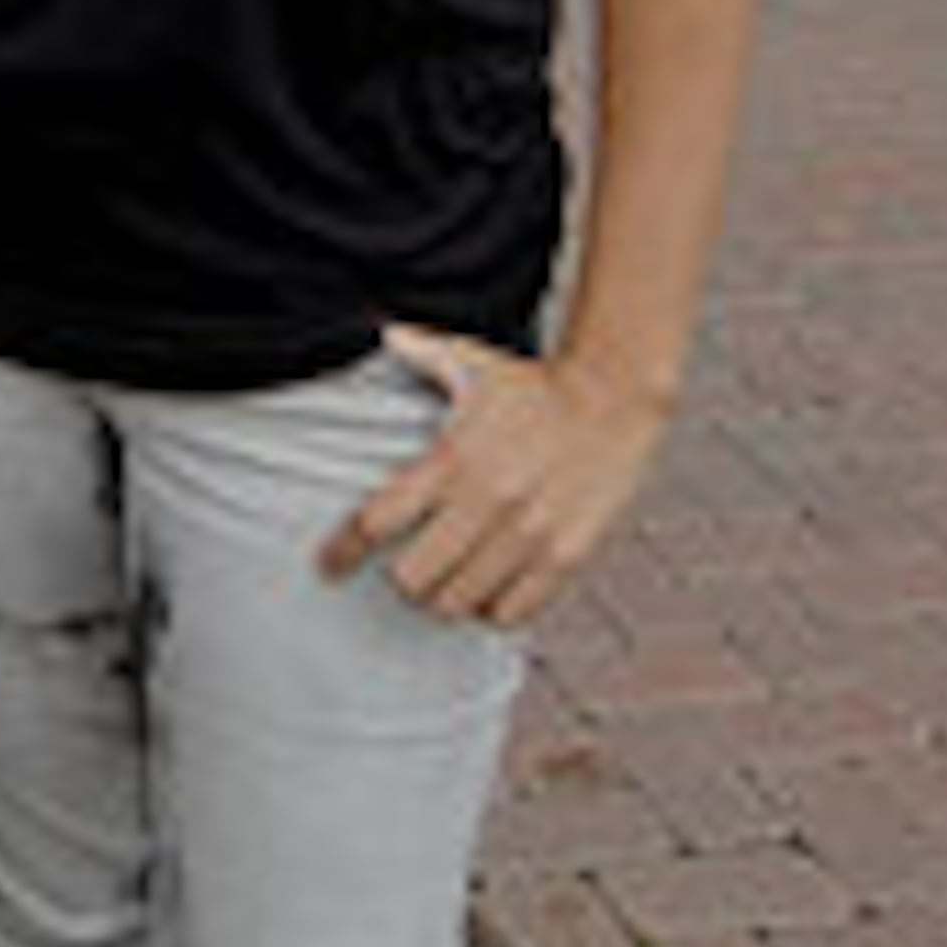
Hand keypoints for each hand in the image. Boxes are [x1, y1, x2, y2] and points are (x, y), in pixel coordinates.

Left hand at [317, 321, 673, 629]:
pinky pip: (510, 614)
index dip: (343, 551)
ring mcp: (528, 536)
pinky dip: (492, 609)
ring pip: (458, 603)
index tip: (329, 566)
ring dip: (445, 598)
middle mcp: (487, 503)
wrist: (617, 399)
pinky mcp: (564, 558)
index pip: (377, 522)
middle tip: (407, 569)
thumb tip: (382, 332)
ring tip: (448, 581)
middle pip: (413, 579)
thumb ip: (422, 353)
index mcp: (454, 460)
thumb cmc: (535, 385)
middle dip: (402, 579)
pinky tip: (489, 588)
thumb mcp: (474, 363)